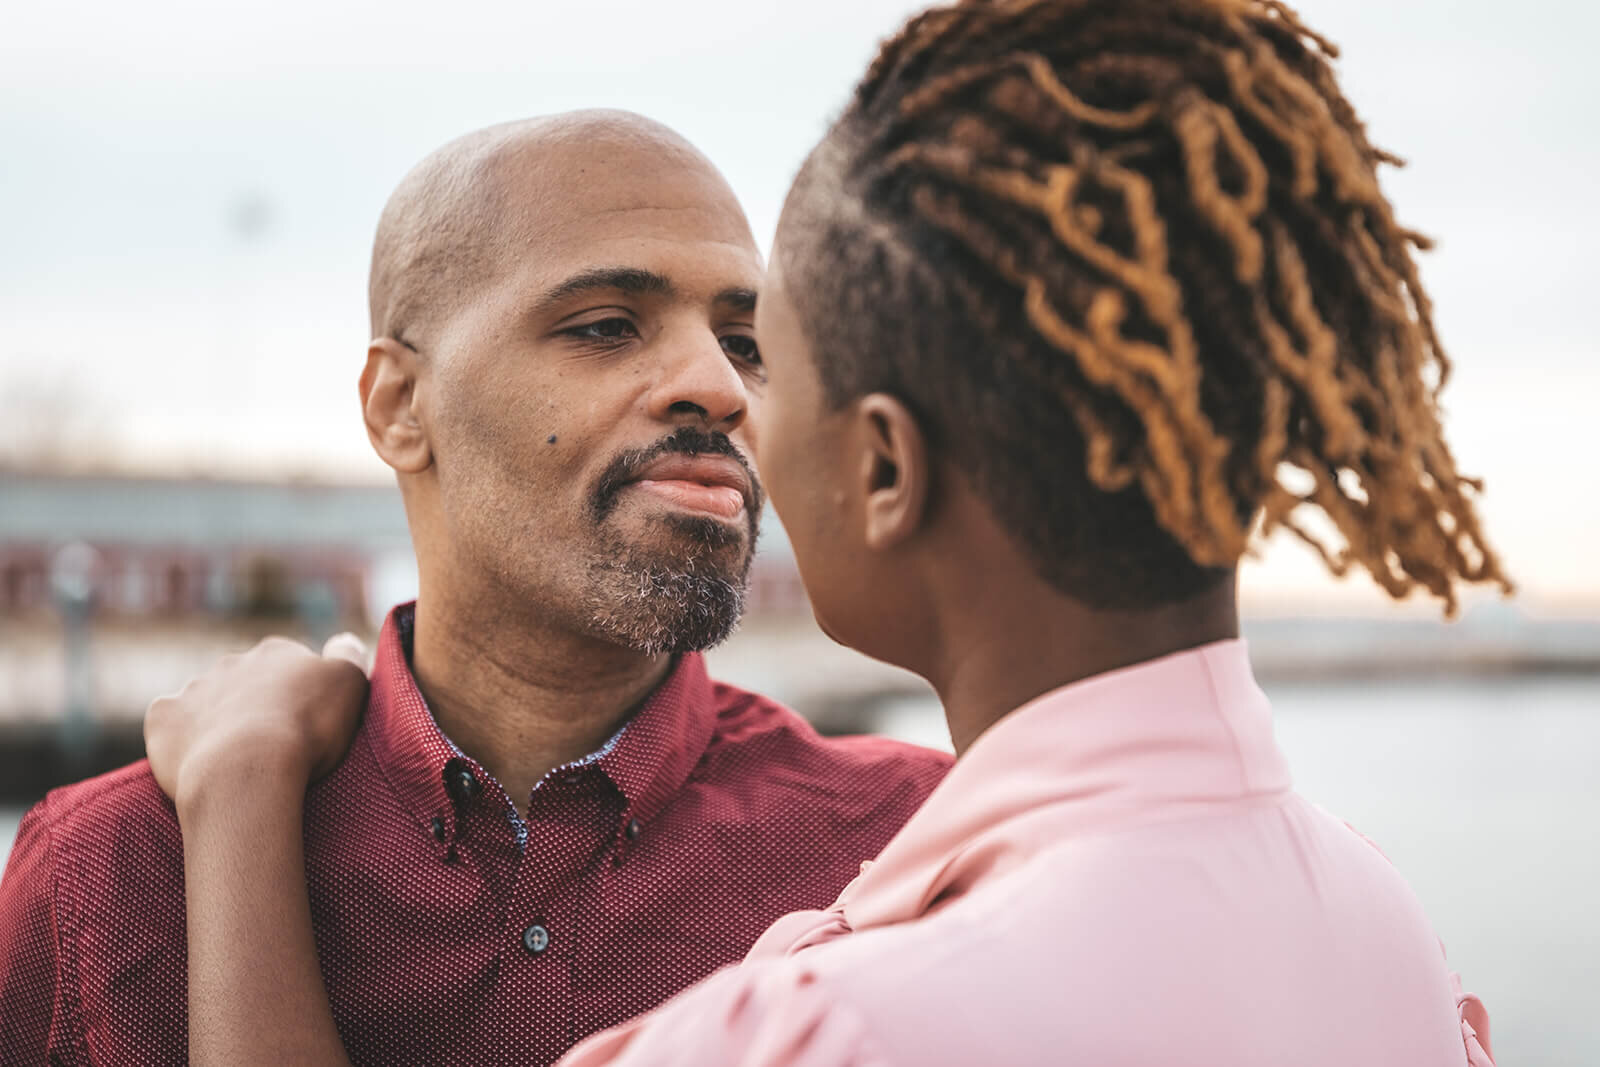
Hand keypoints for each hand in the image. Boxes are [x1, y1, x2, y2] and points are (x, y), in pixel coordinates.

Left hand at [144, 634, 370, 810]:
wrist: (245, 769)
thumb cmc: (306, 728)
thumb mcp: (349, 683)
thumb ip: (349, 655)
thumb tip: (343, 640)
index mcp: (277, 653)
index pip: (291, 664)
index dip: (301, 694)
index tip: (309, 724)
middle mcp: (233, 662)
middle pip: (247, 680)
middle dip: (257, 703)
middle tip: (273, 745)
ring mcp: (194, 688)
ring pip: (207, 700)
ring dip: (218, 720)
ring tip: (236, 760)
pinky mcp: (163, 717)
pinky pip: (170, 722)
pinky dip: (179, 736)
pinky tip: (194, 759)